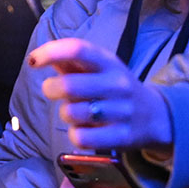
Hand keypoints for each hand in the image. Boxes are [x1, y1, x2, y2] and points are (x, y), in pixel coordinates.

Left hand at [29, 37, 175, 152]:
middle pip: (69, 85)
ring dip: (65, 113)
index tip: (34, 61)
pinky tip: (84, 130)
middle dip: (51, 89)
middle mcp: (117, 83)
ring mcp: (121, 111)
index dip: (51, 52)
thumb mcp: (100, 68)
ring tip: (74, 112)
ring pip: (72, 113)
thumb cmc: (115, 88)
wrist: (155, 116)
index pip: (78, 50)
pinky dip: (75, 135)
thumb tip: (38, 57)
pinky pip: (81, 137)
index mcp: (109, 62)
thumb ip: (70, 61)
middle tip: (52, 91)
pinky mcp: (121, 137)